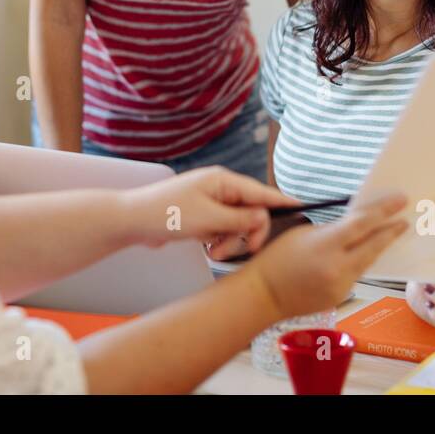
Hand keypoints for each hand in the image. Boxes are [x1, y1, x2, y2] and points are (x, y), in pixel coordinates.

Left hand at [119, 166, 299, 253]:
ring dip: (230, 241)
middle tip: (240, 251)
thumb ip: (240, 220)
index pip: (261, 191)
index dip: (281, 201)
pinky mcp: (202, 217)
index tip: (301, 207)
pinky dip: (219, 242)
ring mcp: (210, 203)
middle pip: (251, 212)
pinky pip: (222, 231)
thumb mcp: (209, 219)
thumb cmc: (168, 214)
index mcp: (223, 181)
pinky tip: (207, 248)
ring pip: (237, 225)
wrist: (133, 221)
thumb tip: (262, 219)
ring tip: (214, 252)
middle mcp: (219, 189)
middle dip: (247, 233)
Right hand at [243, 193, 409, 319]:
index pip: (362, 224)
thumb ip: (331, 230)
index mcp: (326, 246)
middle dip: (391, 232)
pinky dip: (356, 264)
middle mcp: (338, 267)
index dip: (384, 211)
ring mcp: (341, 286)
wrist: (264, 295)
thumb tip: (354, 226)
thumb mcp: (302, 234)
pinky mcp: (340, 297)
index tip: (400, 200)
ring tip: (387, 234)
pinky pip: (354, 276)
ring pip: (366, 262)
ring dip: (376, 248)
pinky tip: (358, 255)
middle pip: (374, 246)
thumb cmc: (276, 258)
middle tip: (405, 220)